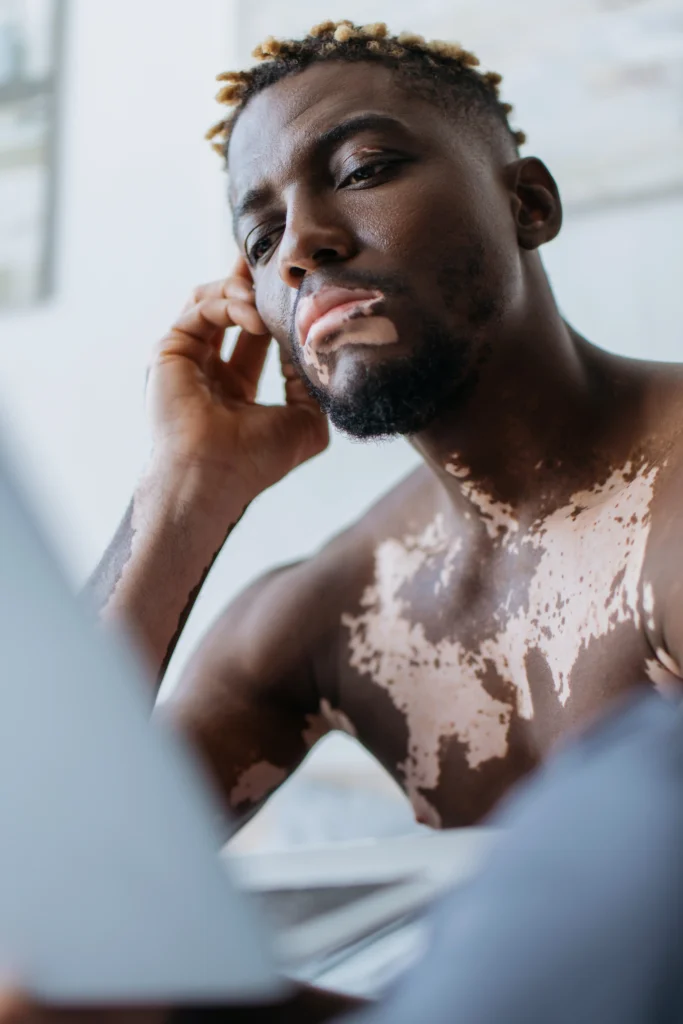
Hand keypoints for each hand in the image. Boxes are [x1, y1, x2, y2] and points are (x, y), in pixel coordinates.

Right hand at [146, 258, 328, 507]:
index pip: (254, 336)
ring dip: (242, 290)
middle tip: (275, 260)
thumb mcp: (305, 423)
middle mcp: (208, 370)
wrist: (214, 475)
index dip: (273, 310)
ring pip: (211, 301)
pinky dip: (228, 305)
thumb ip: (313, 386)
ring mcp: (187, 359)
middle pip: (228, 308)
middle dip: (251, 281)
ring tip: (266, 294)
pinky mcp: (170, 350)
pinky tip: (254, 316)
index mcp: (235, 389)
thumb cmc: (255, 460)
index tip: (296, 288)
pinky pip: (199, 309)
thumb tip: (315, 349)